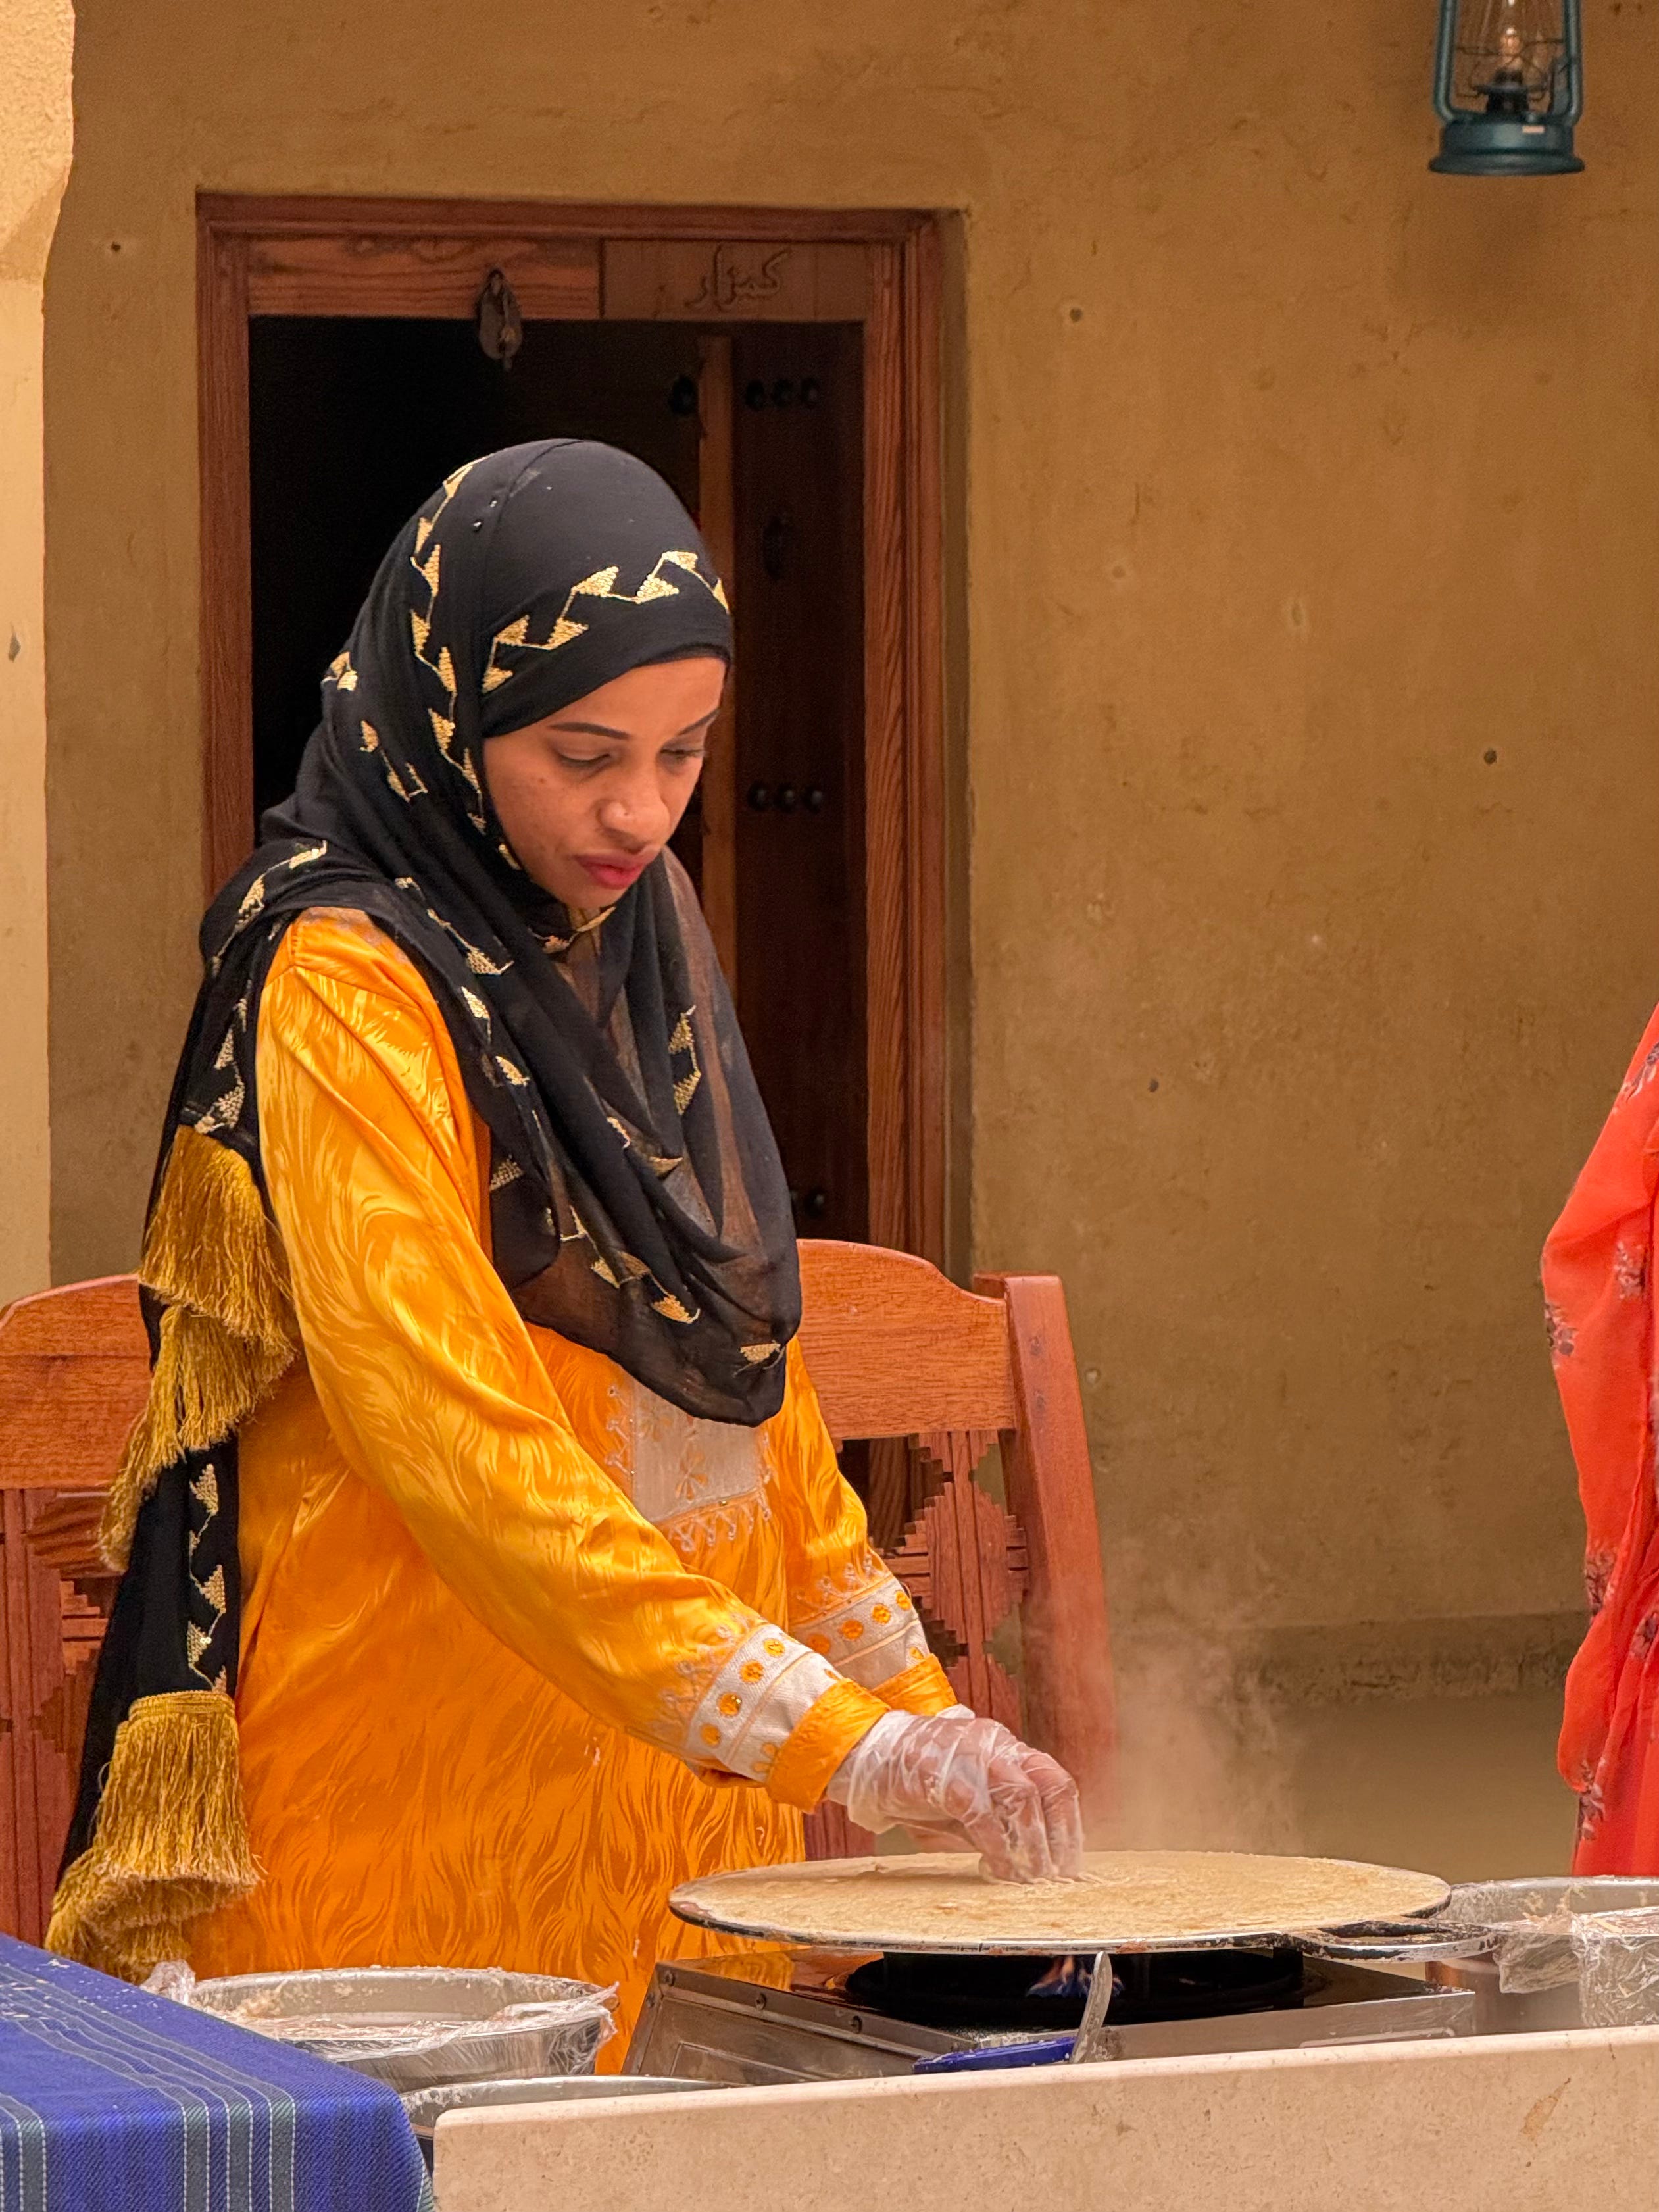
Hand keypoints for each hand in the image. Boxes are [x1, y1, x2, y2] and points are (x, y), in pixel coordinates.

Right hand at [826, 1708, 1083, 1882]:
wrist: (868, 1754)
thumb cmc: (918, 1778)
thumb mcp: (967, 1796)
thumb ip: (996, 1817)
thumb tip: (1029, 1860)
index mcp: (1004, 1747)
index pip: (1054, 1780)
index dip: (1067, 1825)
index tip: (1069, 1864)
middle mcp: (995, 1745)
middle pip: (1048, 1785)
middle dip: (1058, 1837)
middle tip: (1056, 1877)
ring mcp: (970, 1755)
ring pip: (1022, 1797)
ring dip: (1031, 1845)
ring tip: (1030, 1878)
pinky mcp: (943, 1774)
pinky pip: (980, 1812)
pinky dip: (994, 1845)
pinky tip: (995, 1868)